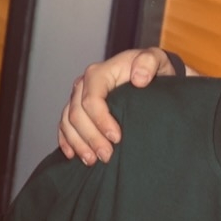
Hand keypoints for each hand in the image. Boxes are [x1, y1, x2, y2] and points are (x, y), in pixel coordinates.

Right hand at [57, 48, 175, 163]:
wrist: (149, 76)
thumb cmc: (152, 69)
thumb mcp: (157, 60)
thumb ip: (149, 63)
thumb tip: (139, 79)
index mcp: (99, 73)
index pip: (92, 98)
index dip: (101, 120)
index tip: (117, 138)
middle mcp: (84, 85)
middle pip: (77, 113)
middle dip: (91, 138)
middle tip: (107, 156)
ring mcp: (78, 98)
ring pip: (68, 122)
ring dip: (79, 144)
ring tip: (92, 161)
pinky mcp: (77, 110)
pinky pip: (64, 126)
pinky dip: (67, 141)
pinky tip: (73, 155)